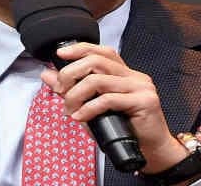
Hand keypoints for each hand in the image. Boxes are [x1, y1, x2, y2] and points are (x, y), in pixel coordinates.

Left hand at [40, 42, 188, 173]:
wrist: (152, 151)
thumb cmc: (123, 129)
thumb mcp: (92, 106)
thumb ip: (71, 89)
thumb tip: (47, 74)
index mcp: (124, 73)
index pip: (101, 51)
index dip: (79, 49)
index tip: (60, 55)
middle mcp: (134, 76)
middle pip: (95, 62)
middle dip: (70, 74)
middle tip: (59, 91)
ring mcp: (141, 87)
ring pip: (98, 80)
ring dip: (75, 95)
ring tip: (70, 109)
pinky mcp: (144, 101)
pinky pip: (108, 100)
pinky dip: (88, 109)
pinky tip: (80, 118)